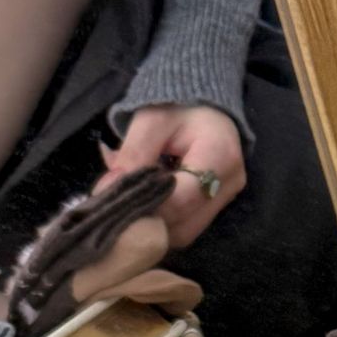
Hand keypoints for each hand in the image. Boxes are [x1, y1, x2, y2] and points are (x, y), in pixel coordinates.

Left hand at [97, 104, 245, 248]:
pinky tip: (146, 203)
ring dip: (154, 224)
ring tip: (131, 203)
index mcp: (219, 156)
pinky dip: (162, 220)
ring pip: (185, 232)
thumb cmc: (177, 105)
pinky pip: (187, 226)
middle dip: (147, 219)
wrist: (205, 104)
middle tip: (117, 206)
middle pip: (185, 224)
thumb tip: (107, 190)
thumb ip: (132, 156)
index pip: (183, 198)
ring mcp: (227, 199)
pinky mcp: (218, 206)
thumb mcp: (149, 121)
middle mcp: (229, 184)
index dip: (147, 204)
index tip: (116, 199)